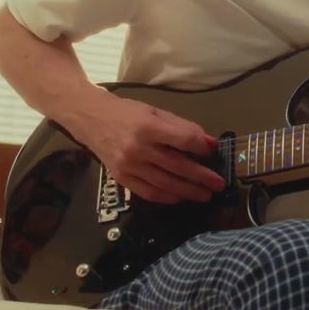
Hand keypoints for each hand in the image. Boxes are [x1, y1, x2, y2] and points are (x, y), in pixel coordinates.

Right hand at [60, 92, 224, 203]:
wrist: (90, 119)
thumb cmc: (126, 113)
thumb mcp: (154, 111)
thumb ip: (181, 127)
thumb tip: (208, 143)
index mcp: (148, 126)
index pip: (183, 140)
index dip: (201, 147)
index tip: (213, 151)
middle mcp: (138, 148)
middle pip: (177, 166)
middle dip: (201, 176)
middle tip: (218, 184)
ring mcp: (129, 166)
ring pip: (165, 183)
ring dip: (188, 191)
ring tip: (205, 194)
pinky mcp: (121, 178)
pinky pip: (149, 193)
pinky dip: (167, 197)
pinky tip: (181, 197)